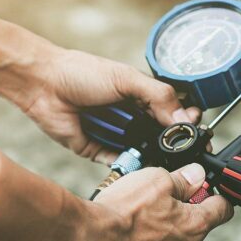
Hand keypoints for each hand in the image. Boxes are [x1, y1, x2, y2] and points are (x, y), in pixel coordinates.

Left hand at [20, 49, 200, 163]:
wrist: (43, 84)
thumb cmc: (82, 73)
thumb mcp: (127, 79)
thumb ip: (159, 96)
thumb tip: (186, 118)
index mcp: (145, 98)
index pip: (176, 113)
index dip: (188, 122)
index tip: (197, 130)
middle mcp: (135, 118)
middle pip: (164, 137)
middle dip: (175, 144)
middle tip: (185, 149)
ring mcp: (118, 136)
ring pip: (146, 153)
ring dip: (154, 157)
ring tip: (164, 159)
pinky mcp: (100, 151)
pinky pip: (121, 164)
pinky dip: (130, 167)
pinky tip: (139, 166)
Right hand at [66, 163, 233, 240]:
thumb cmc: (119, 213)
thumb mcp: (155, 179)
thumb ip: (183, 179)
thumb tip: (198, 175)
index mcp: (195, 226)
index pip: (222, 210)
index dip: (213, 200)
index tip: (205, 198)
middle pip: (193, 236)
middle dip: (177, 226)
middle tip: (150, 217)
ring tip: (132, 240)